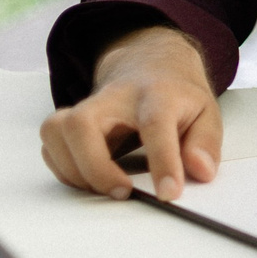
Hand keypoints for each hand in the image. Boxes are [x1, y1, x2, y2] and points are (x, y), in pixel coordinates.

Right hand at [39, 24, 220, 201]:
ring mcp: (87, 106)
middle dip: (95, 168)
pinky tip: (90, 177)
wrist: (151, 64)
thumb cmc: (176, 95)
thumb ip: (205, 142)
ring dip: (74, 170)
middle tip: (123, 193)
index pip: (155, 124)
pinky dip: (64, 169)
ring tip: (105, 186)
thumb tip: (200, 171)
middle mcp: (115, 97)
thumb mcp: (205, 112)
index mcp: (156, 94)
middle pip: (83, 124)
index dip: (162, 161)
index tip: (168, 193)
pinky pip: (50, 145)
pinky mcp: (69, 120)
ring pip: (56, 131)